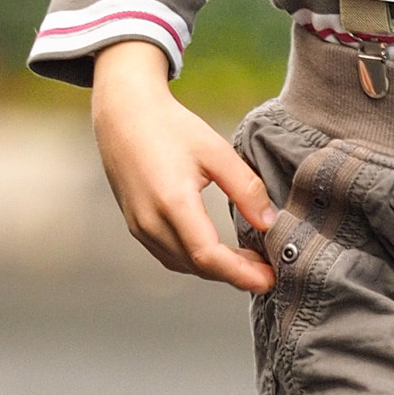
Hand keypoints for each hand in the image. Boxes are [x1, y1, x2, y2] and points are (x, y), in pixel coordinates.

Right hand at [90, 40, 277, 288]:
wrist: (123, 115)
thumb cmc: (170, 127)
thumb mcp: (216, 151)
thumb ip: (246, 188)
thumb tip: (270, 223)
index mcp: (172, 202)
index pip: (209, 255)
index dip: (241, 273)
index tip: (269, 280)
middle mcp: (150, 221)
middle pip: (198, 266)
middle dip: (236, 274)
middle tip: (269, 273)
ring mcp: (139, 227)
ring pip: (184, 264)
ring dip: (217, 270)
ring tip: (251, 264)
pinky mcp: (136, 226)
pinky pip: (169, 255)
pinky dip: (197, 261)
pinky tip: (220, 254)